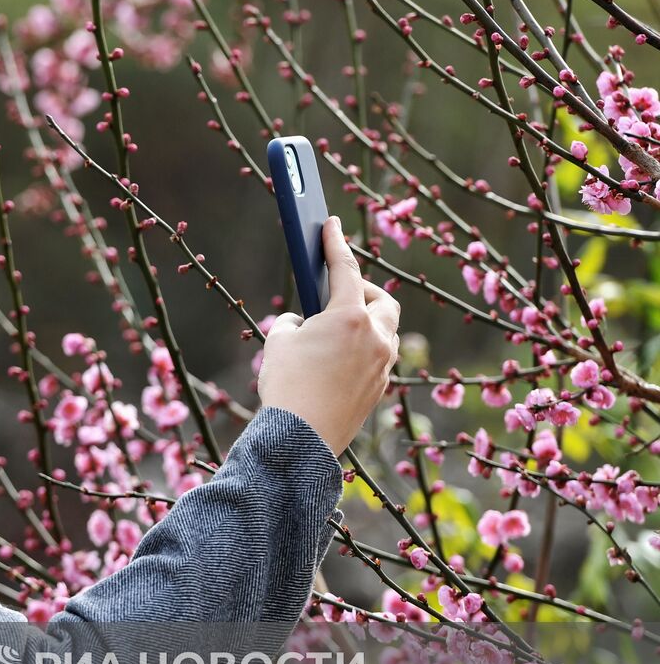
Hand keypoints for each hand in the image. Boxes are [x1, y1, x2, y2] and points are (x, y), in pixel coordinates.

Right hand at [257, 215, 400, 456]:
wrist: (300, 439)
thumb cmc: (287, 386)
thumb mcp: (279, 342)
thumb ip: (295, 323)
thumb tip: (307, 325)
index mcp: (349, 316)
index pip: (344, 268)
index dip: (334, 242)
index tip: (331, 224)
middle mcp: (375, 336)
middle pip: (381, 300)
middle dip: (363, 291)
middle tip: (338, 293)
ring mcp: (382, 364)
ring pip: (384, 331)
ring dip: (365, 323)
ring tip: (337, 331)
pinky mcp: (379, 388)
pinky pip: (378, 358)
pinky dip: (362, 350)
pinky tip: (338, 361)